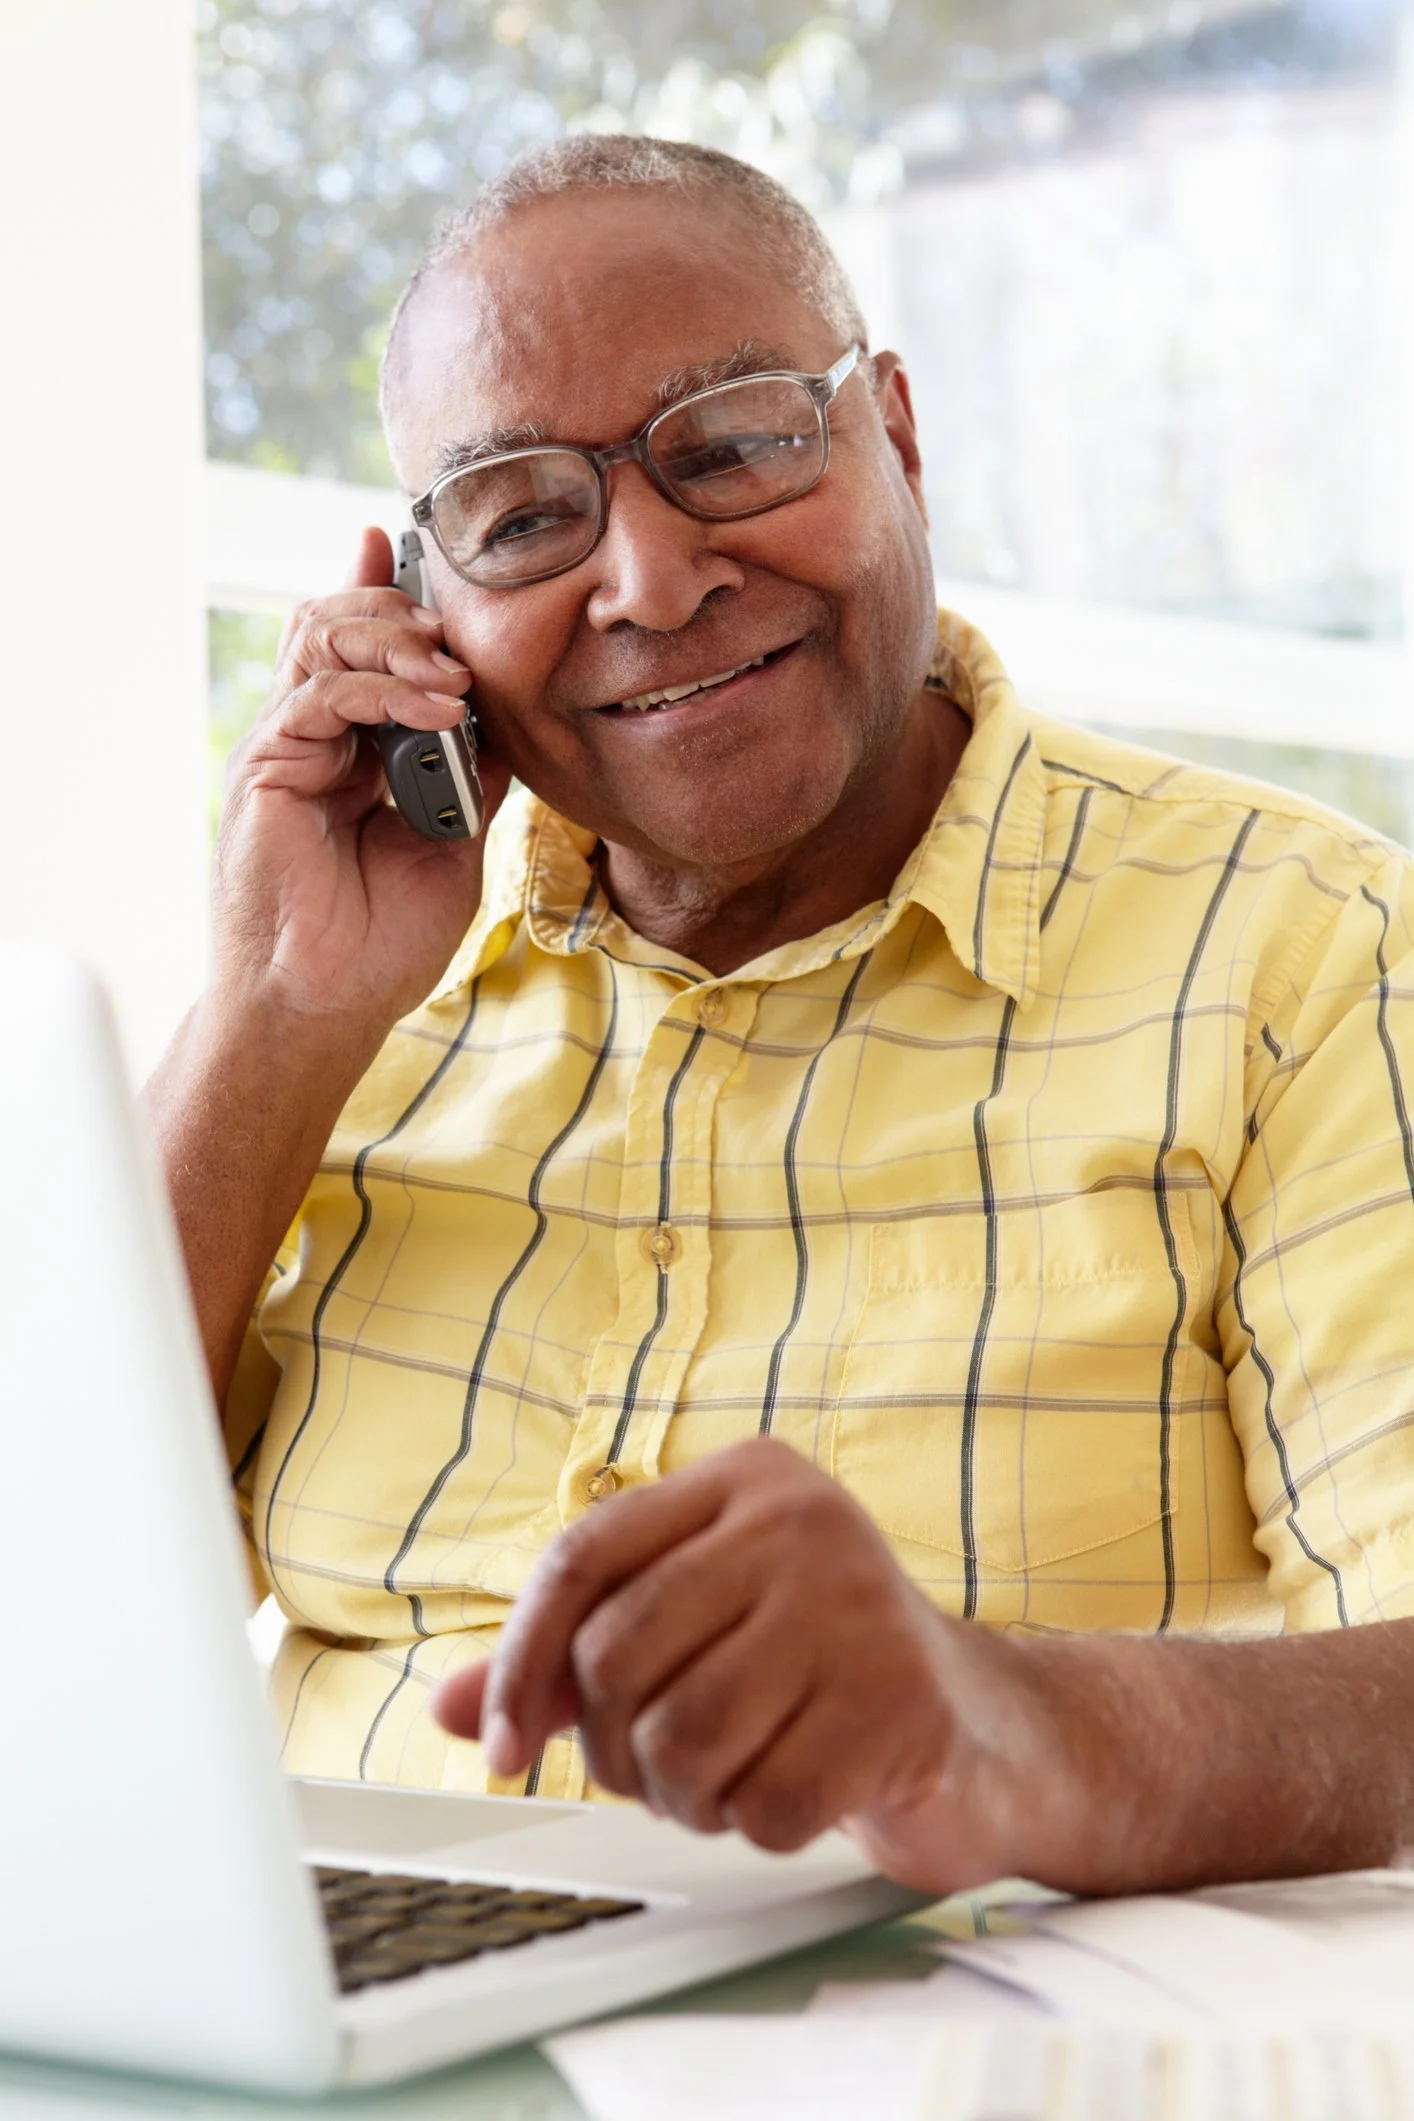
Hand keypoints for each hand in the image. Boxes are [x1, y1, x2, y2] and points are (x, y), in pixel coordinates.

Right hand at [213, 526, 513, 1033]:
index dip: (387, 590)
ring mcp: (284, 746)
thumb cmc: (381, 939)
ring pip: (320, 636)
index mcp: (350, 746)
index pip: (361, 642)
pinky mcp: (268, 768)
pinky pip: (318, 693)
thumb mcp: (455, 840)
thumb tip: (507, 717)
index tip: (426, 552)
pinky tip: (434, 710)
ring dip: (394, 638)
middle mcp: (311, 735)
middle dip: (400, 608)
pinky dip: (380, 688)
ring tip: (450, 672)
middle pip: (335, 618)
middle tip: (457, 637)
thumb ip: (472, 774)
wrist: (327, 1005)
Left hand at [432, 1438, 1077, 1895]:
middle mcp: (802, 1520)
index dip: (521, 1661)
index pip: (583, 1557)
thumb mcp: (695, 1637)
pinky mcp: (901, 1700)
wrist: (983, 1730)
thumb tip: (454, 1710)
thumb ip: (576, 1660)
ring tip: (730, 1779)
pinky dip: (762, 1825)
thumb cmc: (816, 1674)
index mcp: (745, 1481)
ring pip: (681, 1738)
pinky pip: (765, 1802)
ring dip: (687, 1796)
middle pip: (617, 1654)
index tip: (501, 1752)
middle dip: (615, 1746)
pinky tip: (799, 1794)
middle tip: (655, 1771)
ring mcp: (859, 1604)